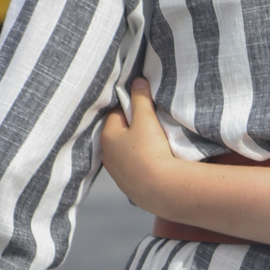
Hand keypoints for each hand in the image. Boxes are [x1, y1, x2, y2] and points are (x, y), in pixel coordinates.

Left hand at [102, 82, 176, 211]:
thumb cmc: (151, 150)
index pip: (117, 113)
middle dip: (133, 129)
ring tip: (155, 148)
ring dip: (136, 149)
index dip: (132, 109)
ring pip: (126, 154)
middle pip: (120, 135)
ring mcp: (117, 174)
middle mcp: (107, 156)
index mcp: (107, 136)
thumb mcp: (146, 119)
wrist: (162, 188)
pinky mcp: (129, 188)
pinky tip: (154, 165)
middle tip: (152, 128)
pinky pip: (134, 170)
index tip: (146, 110)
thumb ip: (141, 98)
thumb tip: (137, 80)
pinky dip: (141, 165)